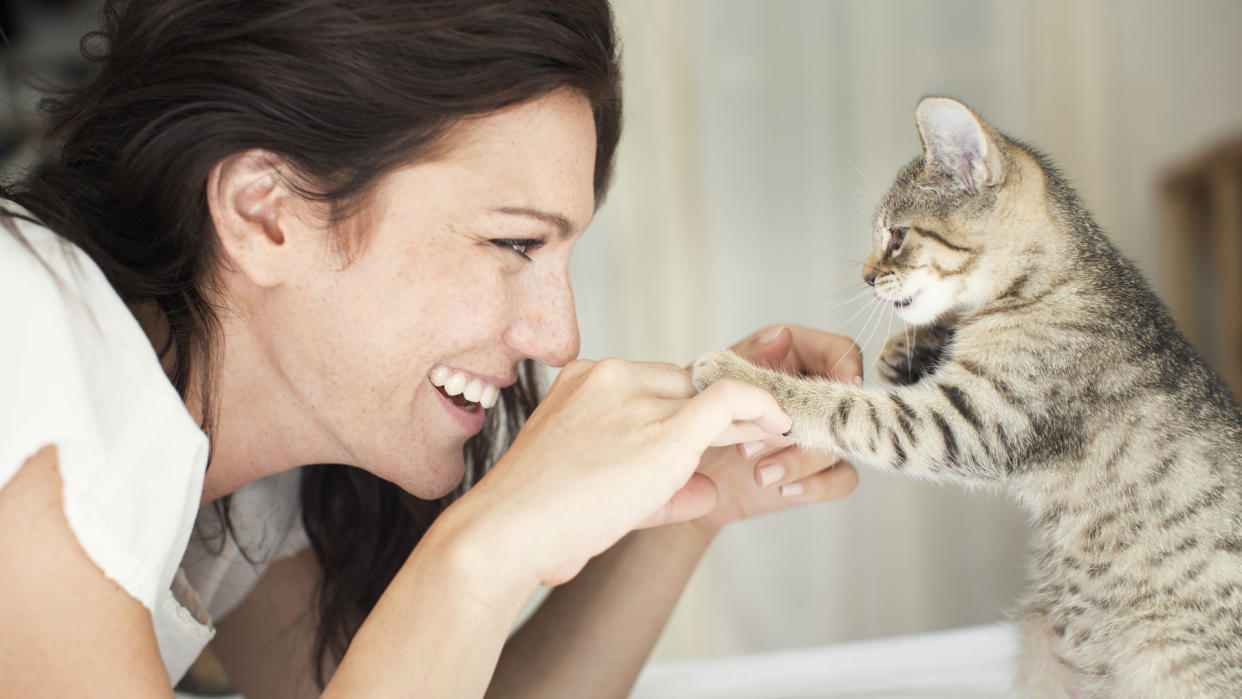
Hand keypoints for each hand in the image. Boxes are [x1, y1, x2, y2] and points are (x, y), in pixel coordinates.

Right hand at [450, 358, 791, 589]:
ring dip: (744, 416)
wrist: (506, 532)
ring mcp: (635, 401)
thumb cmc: (536, 522)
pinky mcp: (662, 431)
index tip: (713, 429)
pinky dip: (760, 406)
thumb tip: (710, 491)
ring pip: (709, 394)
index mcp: (581, 381)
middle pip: (682, 384)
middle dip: (715, 411)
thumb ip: (658, 487)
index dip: (686, 407)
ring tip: (774, 434)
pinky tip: (780, 425)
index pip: (651, 384)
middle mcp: (609, 378)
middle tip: (754, 434)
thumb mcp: (596, 490)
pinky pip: (728, 400)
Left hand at [691, 325, 860, 532]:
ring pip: (842, 441)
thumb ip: (747, 358)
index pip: (834, 351)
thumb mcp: (710, 384)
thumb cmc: (694, 419)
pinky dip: (817, 485)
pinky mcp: (814, 471)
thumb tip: (782, 335)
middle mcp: (809, 396)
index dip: (844, 362)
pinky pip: (842, 479)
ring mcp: (815, 435)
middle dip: (810, 421)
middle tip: (778, 435)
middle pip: (843, 401)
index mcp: (789, 361)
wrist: (683, 476)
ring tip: (761, 472)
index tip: (846, 380)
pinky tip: (782, 489)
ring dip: (803, 458)